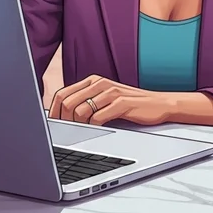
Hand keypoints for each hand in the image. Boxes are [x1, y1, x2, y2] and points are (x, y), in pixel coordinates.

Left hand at [48, 75, 171, 125]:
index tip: (53, 125)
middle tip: (67, 131)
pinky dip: (93, 127)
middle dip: (63, 120)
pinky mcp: (121, 103)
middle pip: (67, 102)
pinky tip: (98, 129)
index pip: (62, 93)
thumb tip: (62, 116)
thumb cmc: (130, 105)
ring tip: (84, 131)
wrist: (159, 104)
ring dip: (78, 125)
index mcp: (92, 81)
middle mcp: (99, 83)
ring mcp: (110, 92)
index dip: (53, 111)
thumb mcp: (105, 99)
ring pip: (80, 110)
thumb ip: (87, 102)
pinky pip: (98, 117)